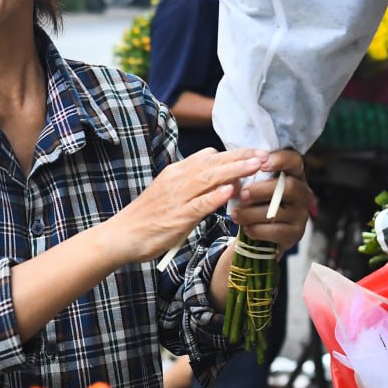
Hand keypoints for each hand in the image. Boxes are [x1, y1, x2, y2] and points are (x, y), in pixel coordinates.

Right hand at [115, 148, 268, 262]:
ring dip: (235, 170)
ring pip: (210, 178)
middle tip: (265, 154)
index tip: (255, 152)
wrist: (122, 235)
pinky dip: (215, 197)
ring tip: (256, 166)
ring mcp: (177, 198)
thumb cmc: (149, 217)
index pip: (210, 156)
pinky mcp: (176, 217)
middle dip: (241, 157)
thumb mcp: (171, 193)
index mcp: (177, 172)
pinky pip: (198, 204)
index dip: (234, 154)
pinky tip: (231, 192)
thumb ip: (195, 185)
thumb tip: (223, 181)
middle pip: (214, 163)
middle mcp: (177, 179)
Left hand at [230, 149, 312, 253]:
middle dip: (262, 190)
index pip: (294, 160)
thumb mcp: (257, 182)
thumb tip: (236, 165)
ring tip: (235, 214)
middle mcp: (303, 193)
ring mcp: (302, 214)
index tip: (260, 164)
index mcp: (294, 174)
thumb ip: (251, 172)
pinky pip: (276, 231)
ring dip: (252, 213)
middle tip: (242, 194)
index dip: (279, 160)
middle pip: (289, 187)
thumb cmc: (258, 200)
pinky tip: (246, 228)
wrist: (262, 231)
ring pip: (278, 212)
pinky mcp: (296, 233)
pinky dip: (257, 230)